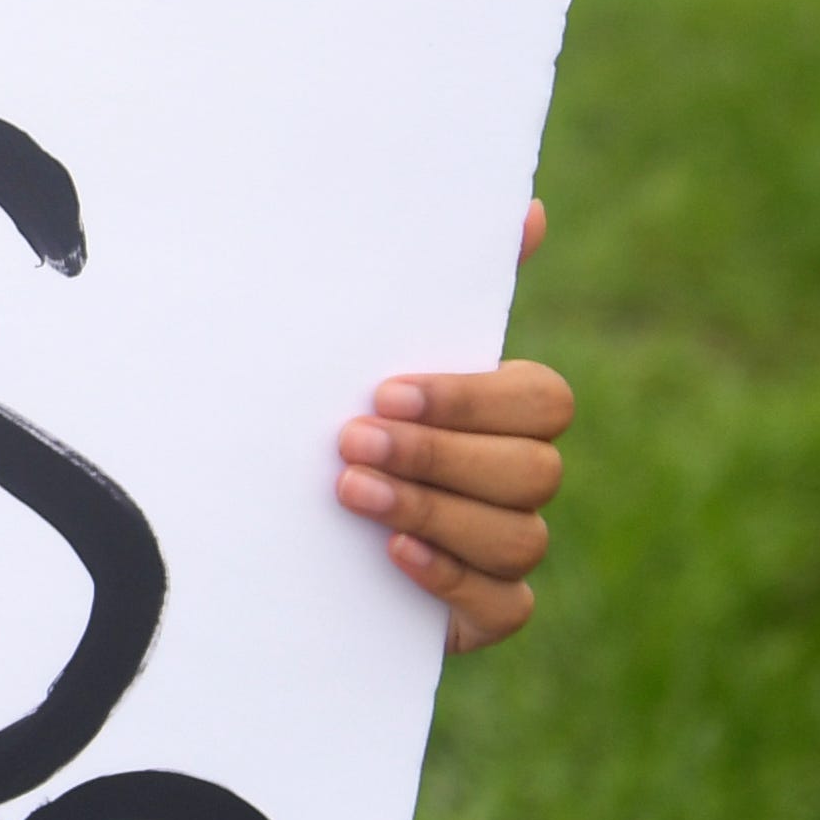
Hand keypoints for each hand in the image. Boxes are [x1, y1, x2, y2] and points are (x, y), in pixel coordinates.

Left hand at [337, 202, 570, 652]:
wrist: (276, 514)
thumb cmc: (337, 408)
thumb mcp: (369, 345)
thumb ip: (441, 281)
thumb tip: (526, 208)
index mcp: (506, 411)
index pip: (542, 400)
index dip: (471, 399)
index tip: (386, 389)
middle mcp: (519, 480)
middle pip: (532, 470)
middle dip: (439, 455)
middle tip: (351, 440)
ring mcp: (507, 549)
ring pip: (517, 536)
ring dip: (431, 509)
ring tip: (350, 491)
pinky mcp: (484, 612)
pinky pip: (503, 606)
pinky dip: (449, 578)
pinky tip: (390, 553)